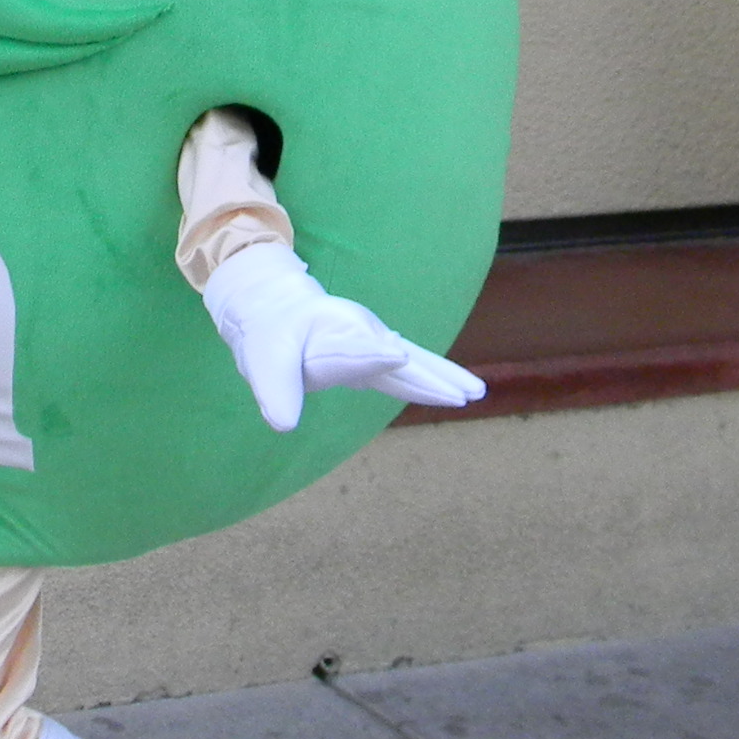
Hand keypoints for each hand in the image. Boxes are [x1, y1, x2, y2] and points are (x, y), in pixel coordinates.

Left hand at [201, 242, 484, 431]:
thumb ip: (276, 392)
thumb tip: (283, 426)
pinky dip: (434, 377)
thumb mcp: (263, 364)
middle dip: (428, 375)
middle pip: (400, 359)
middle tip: (462, 393)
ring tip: (475, 393)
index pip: (354, 350)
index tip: (398, 357)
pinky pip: (412, 365)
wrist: (280, 313)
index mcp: (330, 336)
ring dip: (444, 376)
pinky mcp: (378, 353)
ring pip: (415, 361)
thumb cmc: (271, 339)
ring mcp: (373, 343)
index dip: (372, 356)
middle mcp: (360, 337)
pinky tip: (455, 391)